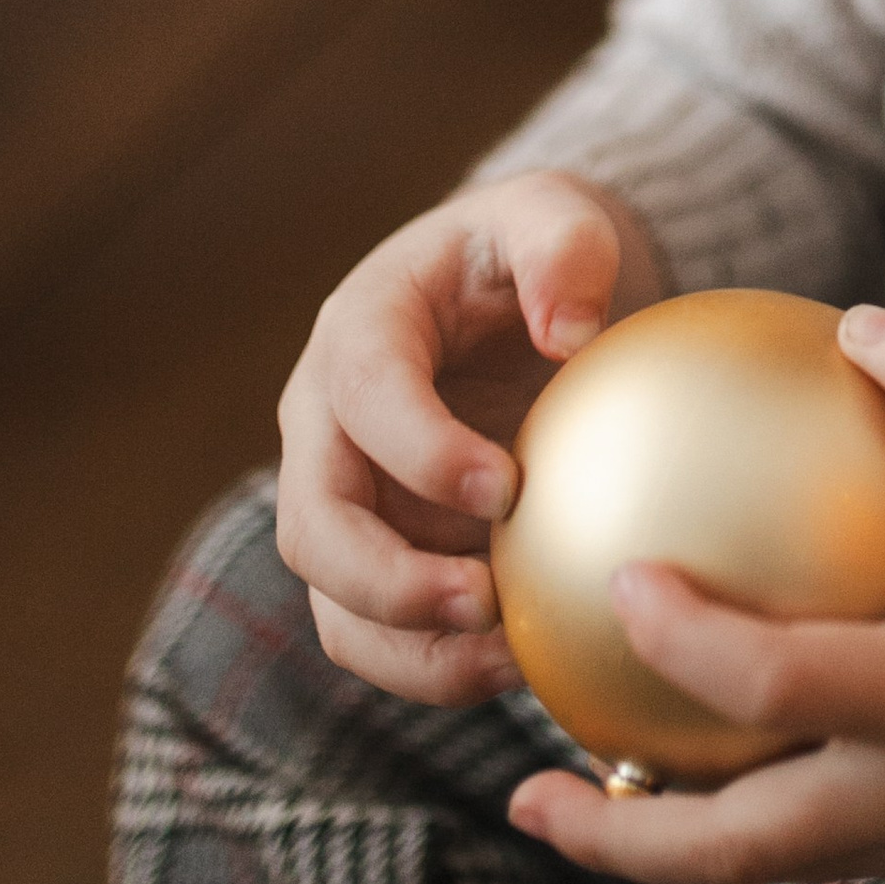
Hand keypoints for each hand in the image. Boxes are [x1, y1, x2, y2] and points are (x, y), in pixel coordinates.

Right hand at [275, 169, 660, 705]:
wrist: (514, 299)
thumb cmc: (531, 253)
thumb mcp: (555, 217)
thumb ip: (564, 251)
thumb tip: (569, 330)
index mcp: (360, 330)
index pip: (364, 393)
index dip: (420, 449)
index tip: (507, 489)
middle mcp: (326, 425)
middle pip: (314, 524)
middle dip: (388, 578)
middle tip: (487, 602)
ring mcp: (345, 500)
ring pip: (335, 601)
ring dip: (410, 643)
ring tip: (509, 657)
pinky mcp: (380, 556)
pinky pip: (381, 635)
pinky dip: (437, 666)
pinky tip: (523, 664)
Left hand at [504, 307, 884, 883]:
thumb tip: (848, 324)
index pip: (784, 684)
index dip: (689, 642)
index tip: (619, 579)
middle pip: (735, 850)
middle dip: (620, 834)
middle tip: (522, 791)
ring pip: (758, 867)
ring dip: (659, 841)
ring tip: (566, 792)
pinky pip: (801, 846)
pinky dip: (726, 821)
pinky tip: (679, 758)